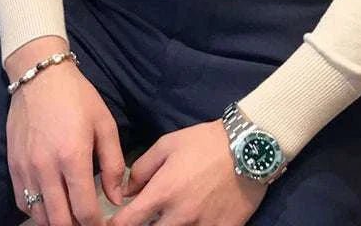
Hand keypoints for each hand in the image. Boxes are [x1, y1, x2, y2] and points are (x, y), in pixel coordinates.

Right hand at [5, 36, 126, 225]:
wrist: (40, 77)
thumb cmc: (78, 97)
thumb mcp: (104, 124)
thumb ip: (113, 163)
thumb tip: (116, 198)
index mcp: (73, 156)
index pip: (84, 209)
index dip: (96, 225)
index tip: (104, 225)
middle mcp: (46, 168)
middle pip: (60, 220)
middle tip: (88, 222)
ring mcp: (26, 168)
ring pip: (40, 216)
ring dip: (57, 222)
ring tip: (71, 216)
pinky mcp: (13, 165)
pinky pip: (23, 202)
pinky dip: (38, 211)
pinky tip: (51, 205)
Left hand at [107, 119, 267, 225]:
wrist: (247, 146)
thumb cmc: (204, 142)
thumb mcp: (167, 144)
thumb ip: (142, 168)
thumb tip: (126, 192)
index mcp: (163, 192)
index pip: (127, 222)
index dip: (115, 225)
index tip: (112, 223)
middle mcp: (180, 216)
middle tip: (144, 218)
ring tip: (168, 217)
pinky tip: (192, 221)